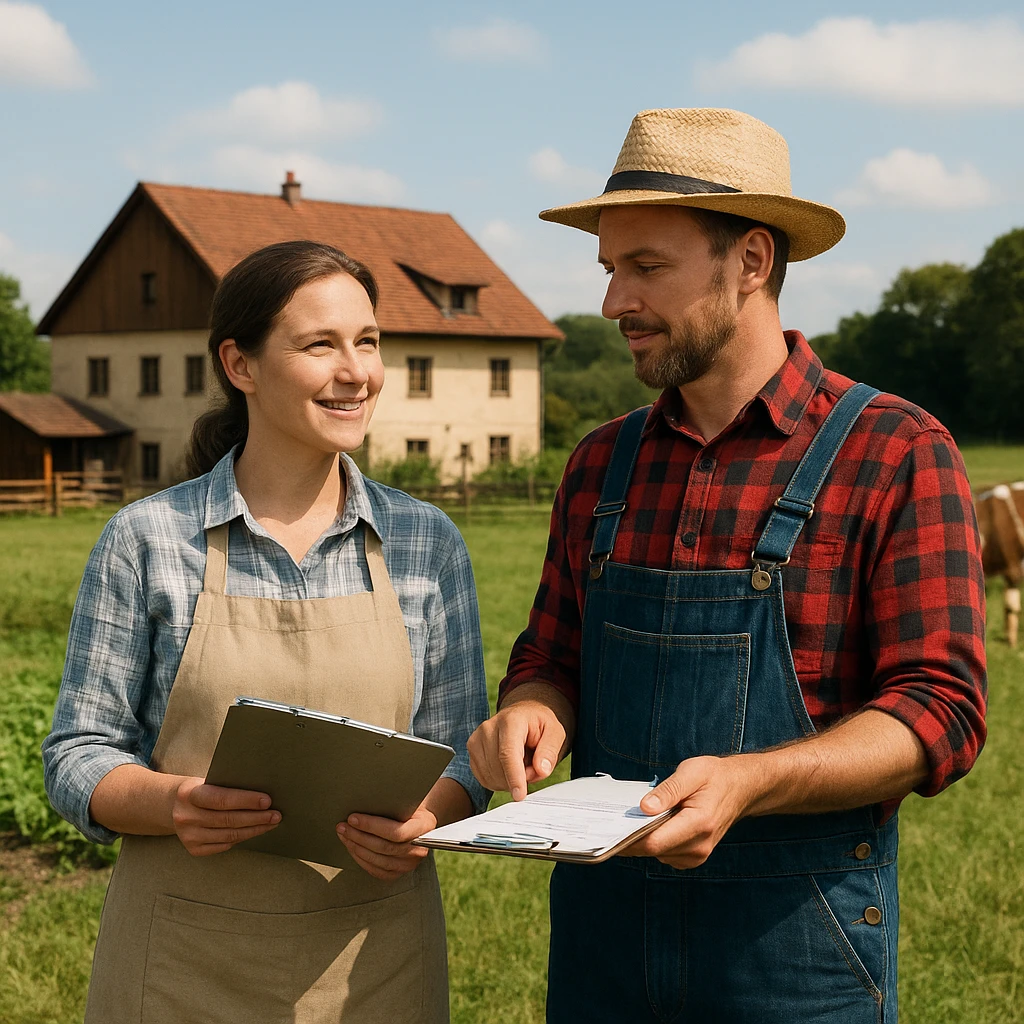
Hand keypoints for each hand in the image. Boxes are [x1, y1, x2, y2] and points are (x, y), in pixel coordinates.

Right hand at [171, 776, 280, 856]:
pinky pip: (224, 845)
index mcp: (189, 794)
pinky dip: (242, 838)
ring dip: (254, 830)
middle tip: (276, 815)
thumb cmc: (201, 789)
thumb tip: (262, 791)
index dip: (246, 800)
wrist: (173, 805)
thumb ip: (228, 786)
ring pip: (229, 835)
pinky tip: (253, 831)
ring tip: (271, 823)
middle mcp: (186, 816)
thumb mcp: (208, 780)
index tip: (267, 801)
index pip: (221, 799)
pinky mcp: (193, 849)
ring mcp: (188, 835)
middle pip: (228, 820)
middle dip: (257, 818)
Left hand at [336, 803, 436, 880]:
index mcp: (424, 827)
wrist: (418, 820)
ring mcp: (409, 864)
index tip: (353, 818)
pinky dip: (360, 859)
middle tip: (343, 826)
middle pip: (384, 847)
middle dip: (359, 836)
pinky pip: (376, 870)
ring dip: (356, 847)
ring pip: (378, 860)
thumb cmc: (408, 807)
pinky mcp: (398, 872)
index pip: (397, 832)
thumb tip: (362, 799)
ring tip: (343, 834)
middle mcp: (419, 849)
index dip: (372, 826)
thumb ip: (391, 802)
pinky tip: (351, 847)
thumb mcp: (405, 800)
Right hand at [468, 697, 567, 800]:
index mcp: (511, 720)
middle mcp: (489, 727)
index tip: (519, 795)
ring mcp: (477, 739)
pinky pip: (484, 778)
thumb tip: (541, 770)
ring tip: (521, 763)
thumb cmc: (538, 724)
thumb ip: (550, 751)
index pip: (508, 753)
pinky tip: (508, 768)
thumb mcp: (555, 732)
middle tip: (533, 767)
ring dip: (509, 780)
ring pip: (490, 776)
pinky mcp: (472, 750)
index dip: (514, 777)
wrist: (522, 715)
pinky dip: (499, 781)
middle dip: (518, 778)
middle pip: (499, 768)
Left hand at [620, 756, 757, 869]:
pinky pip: (664, 853)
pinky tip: (653, 823)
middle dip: (632, 836)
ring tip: (636, 817)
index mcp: (699, 824)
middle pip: (653, 850)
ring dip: (643, 838)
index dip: (630, 838)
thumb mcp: (691, 772)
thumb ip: (668, 790)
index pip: (655, 841)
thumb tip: (644, 808)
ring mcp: (697, 855)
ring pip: (657, 853)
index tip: (610, 828)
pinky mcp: (692, 857)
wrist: (739, 789)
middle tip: (612, 819)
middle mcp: (699, 846)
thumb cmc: (714, 777)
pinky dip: (655, 841)